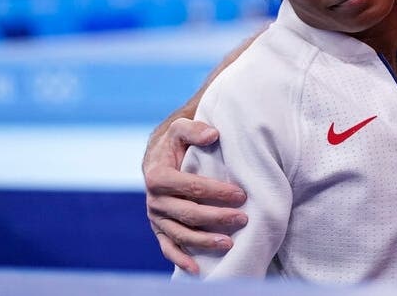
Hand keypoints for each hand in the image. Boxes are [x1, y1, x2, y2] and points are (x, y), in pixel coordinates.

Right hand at [143, 118, 247, 273]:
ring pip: (181, 234)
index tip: (240, 194)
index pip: (190, 187)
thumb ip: (195, 129)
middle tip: (243, 218)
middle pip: (189, 213)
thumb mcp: (181, 127)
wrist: (160, 154)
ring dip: (205, 241)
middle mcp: (154, 199)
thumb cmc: (176, 141)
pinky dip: (181, 259)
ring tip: (230, 243)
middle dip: (217, 218)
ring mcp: (156, 217)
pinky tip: (196, 269)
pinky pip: (168, 248)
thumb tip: (213, 135)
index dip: (216, 192)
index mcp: (158, 175)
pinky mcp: (159, 228)